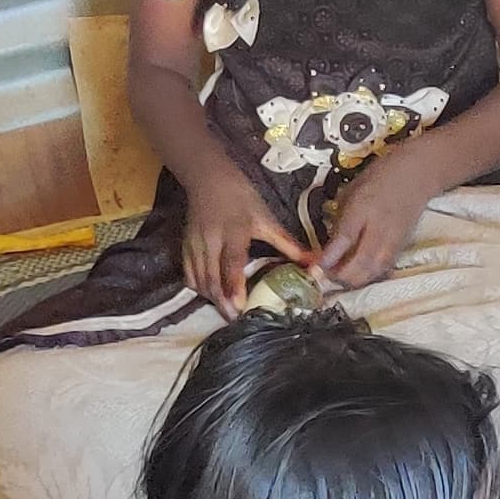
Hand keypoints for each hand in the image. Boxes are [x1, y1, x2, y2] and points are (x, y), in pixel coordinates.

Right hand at [184, 169, 312, 312]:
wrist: (208, 179)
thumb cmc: (241, 198)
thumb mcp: (266, 218)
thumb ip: (288, 244)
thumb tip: (314, 262)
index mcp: (234, 232)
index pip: (231, 262)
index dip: (234, 285)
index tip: (238, 305)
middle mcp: (211, 241)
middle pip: (212, 278)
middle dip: (222, 302)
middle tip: (235, 319)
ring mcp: (195, 245)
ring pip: (199, 281)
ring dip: (212, 299)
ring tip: (226, 312)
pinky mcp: (185, 247)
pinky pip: (189, 276)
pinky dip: (200, 289)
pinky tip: (212, 296)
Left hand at [314, 152, 439, 291]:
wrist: (416, 176)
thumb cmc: (382, 177)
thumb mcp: (352, 190)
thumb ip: (340, 216)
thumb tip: (329, 241)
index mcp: (363, 210)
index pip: (343, 241)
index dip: (327, 258)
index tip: (314, 268)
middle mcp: (379, 230)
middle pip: (359, 265)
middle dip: (339, 276)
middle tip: (324, 274)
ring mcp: (392, 242)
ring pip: (371, 272)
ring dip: (353, 280)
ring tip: (339, 277)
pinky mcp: (400, 248)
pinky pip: (381, 270)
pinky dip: (367, 276)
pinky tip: (358, 275)